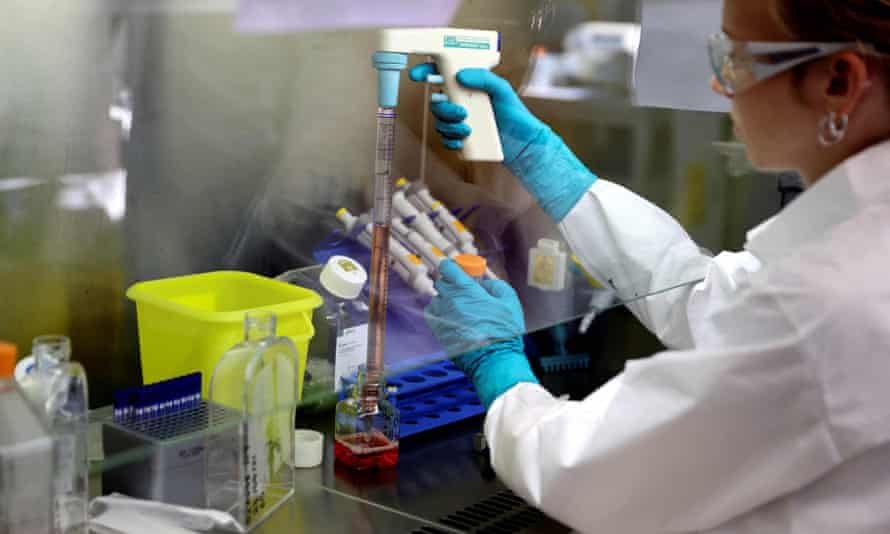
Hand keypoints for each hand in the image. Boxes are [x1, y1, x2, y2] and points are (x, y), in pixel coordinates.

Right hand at [409, 64, 547, 163]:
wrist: (523, 143)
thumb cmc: (515, 114)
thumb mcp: (503, 89)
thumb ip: (484, 78)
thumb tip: (461, 76)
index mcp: (468, 87)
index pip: (442, 76)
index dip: (426, 73)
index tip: (418, 75)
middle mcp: (461, 103)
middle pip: (437, 102)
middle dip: (444, 109)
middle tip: (461, 113)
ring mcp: (460, 121)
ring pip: (440, 122)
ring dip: (449, 126)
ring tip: (468, 129)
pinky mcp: (461, 138)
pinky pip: (446, 140)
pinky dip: (450, 141)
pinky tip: (462, 141)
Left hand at [424, 260, 537, 407]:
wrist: (495, 361)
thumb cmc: (504, 333)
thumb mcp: (509, 301)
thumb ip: (495, 286)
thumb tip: (485, 283)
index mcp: (466, 290)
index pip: (447, 267)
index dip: (452, 266)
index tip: (457, 268)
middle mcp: (450, 301)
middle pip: (441, 282)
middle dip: (451, 283)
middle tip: (463, 289)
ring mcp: (442, 317)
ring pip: (435, 299)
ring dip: (444, 299)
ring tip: (458, 307)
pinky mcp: (439, 332)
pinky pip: (432, 315)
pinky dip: (438, 313)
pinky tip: (450, 317)